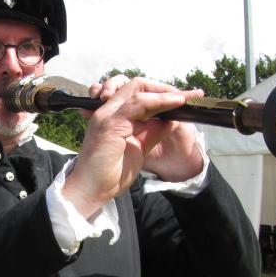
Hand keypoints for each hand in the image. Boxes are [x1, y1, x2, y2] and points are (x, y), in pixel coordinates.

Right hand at [62, 76, 204, 217]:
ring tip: (184, 97)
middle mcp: (108, 111)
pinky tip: (175, 102)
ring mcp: (108, 115)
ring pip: (137, 90)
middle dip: (163, 87)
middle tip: (185, 96)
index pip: (137, 93)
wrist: (90, 191)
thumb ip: (152, 132)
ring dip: (164, 92)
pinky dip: (159, 101)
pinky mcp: (110, 124)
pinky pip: (138, 104)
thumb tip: (171, 120)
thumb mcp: (139, 148)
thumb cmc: (109, 174)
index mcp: (114, 116)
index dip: (160, 92)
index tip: (183, 98)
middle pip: (137, 85)